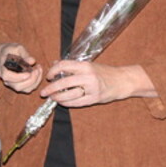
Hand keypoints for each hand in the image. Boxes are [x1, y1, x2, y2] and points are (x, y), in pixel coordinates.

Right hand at [0, 43, 42, 92]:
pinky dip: (37, 81)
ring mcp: (14, 84)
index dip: (18, 77)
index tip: (28, 73)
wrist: (7, 56)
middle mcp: (8, 80)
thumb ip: (24, 54)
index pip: (8, 77)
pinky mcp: (21, 86)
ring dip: (35, 81)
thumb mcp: (17, 48)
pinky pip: (30, 88)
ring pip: (26, 89)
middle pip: (18, 86)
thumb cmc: (11, 51)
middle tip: (36, 69)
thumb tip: (32, 61)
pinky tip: (39, 71)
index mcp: (3, 70)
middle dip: (30, 80)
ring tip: (38, 69)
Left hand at [39, 60, 154, 107]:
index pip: (64, 65)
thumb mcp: (89, 65)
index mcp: (85, 65)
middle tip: (43, 92)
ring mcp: (92, 88)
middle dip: (51, 88)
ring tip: (52, 98)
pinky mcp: (95, 98)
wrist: (122, 80)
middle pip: (64, 82)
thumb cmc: (105, 72)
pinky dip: (67, 103)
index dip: (53, 71)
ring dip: (57, 97)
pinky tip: (62, 102)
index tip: (49, 76)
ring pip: (69, 94)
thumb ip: (72, 66)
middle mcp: (88, 76)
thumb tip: (55, 63)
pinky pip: (77, 102)